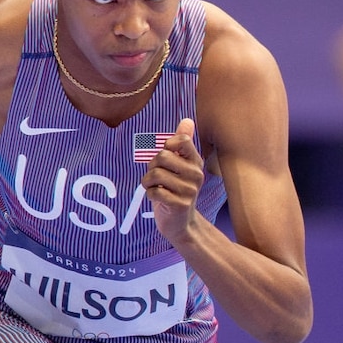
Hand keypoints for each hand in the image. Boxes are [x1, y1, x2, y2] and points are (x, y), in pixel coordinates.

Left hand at [142, 118, 205, 242]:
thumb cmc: (175, 189)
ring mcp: (189, 190)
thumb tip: (187, 120)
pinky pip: (154, 191)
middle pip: (162, 157)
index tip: (166, 159)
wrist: (180, 223)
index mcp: (195, 161)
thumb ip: (182, 143)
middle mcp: (196, 174)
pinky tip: (157, 198)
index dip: (166, 146)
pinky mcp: (180, 204)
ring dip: (147, 182)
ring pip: (155, 174)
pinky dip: (149, 194)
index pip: (181, 140)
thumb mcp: (179, 165)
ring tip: (155, 188)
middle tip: (157, 178)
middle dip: (152, 167)